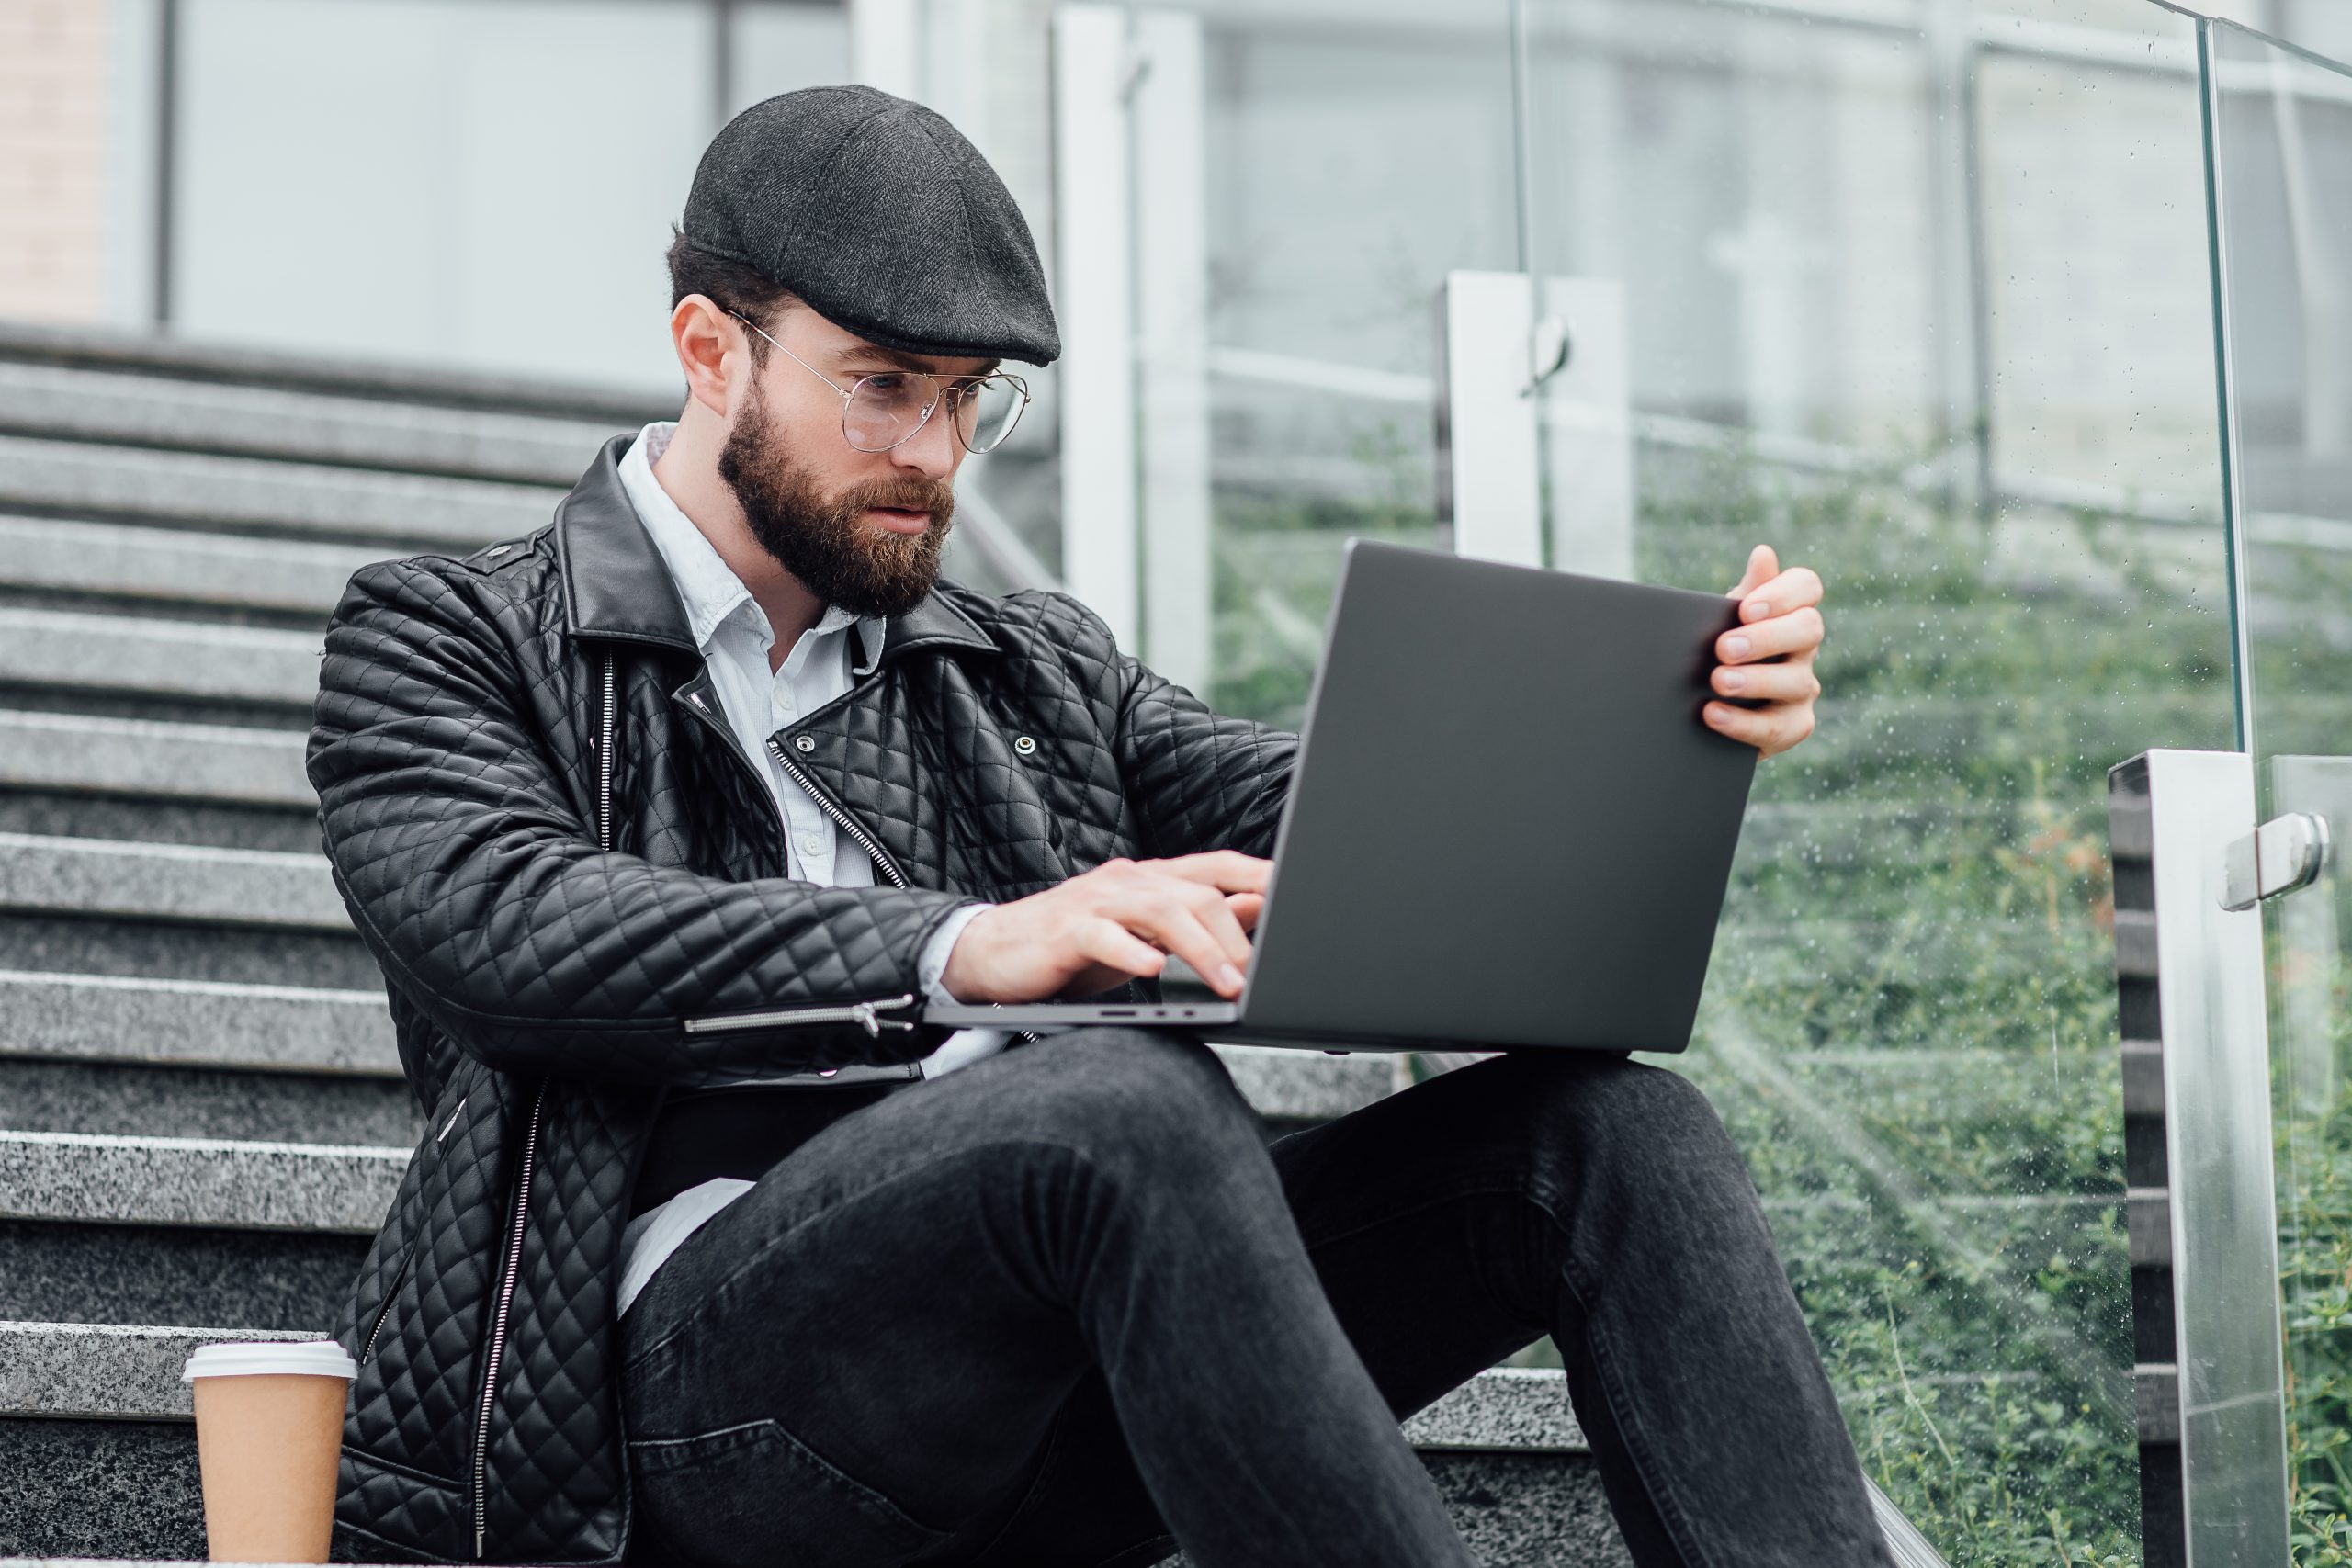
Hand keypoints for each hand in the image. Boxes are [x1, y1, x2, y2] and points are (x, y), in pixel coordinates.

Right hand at [939, 851, 1269, 1003]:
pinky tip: (1153, 970)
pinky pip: (1102, 936)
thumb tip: (1259, 911)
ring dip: (1200, 947)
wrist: (993, 954)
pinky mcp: (1063, 930)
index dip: (1258, 877)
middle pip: (1195, 893)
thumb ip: (1198, 922)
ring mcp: (1094, 902)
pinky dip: (1131, 951)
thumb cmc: (1075, 949)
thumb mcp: (1145, 936)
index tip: (1299, 897)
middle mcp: (1127, 881)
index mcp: (1150, 879)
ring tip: (1228, 982)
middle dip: (1236, 933)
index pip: (1214, 867)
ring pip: (1159, 910)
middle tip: (1261, 974)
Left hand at [1706, 545, 1821, 758]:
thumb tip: (1764, 553)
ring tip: (1717, 681)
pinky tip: (1712, 714)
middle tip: (1724, 648)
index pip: (1806, 587)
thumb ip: (1745, 592)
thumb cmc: (1718, 654)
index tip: (1746, 609)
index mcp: (1790, 611)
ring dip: (1755, 681)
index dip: (1782, 594)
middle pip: (1808, 629)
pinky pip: (1778, 726)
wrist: (1701, 710)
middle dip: (1766, 637)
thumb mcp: (1723, 622)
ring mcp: (1803, 687)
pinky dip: (1743, 723)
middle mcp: (1804, 647)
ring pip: (1796, 681)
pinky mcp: (1795, 725)